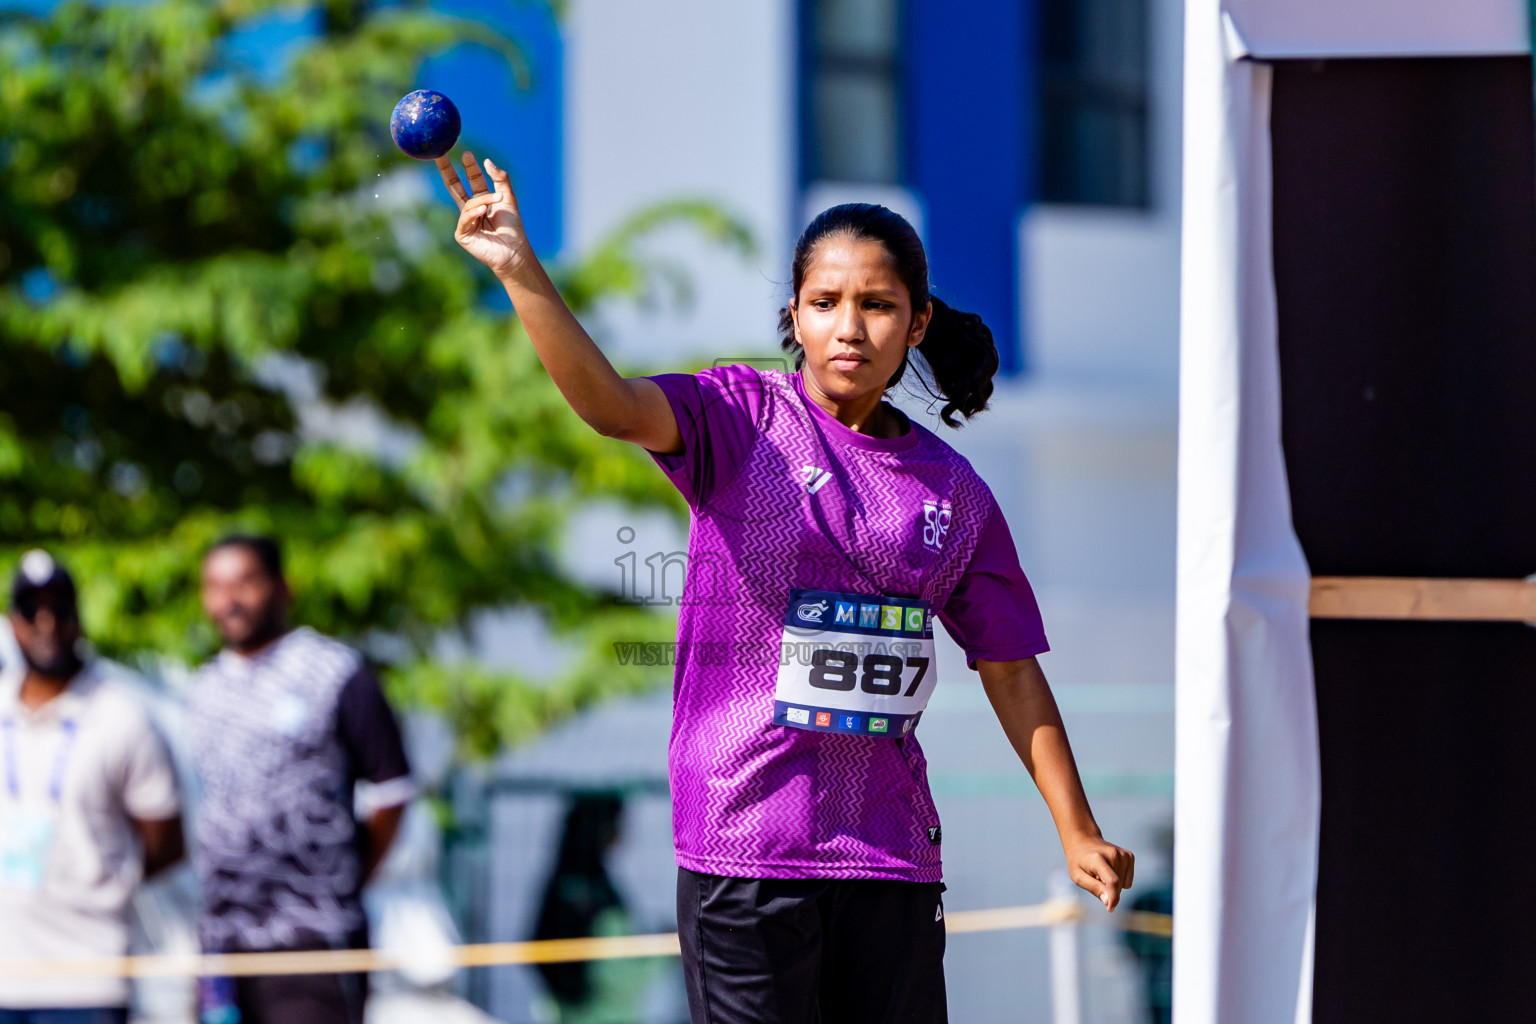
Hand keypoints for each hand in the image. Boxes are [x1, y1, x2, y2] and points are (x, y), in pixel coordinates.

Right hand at [438, 150, 533, 283]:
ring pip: (467, 202)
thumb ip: (500, 179)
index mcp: (482, 201)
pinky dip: (475, 212)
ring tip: (497, 200)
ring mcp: (465, 222)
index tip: (466, 153)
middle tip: (440, 154)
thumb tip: (487, 161)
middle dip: (447, 170)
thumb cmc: (513, 228)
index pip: (472, 180)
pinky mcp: (462, 234)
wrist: (515, 250)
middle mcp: (471, 210)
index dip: (469, 167)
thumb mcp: (508, 198)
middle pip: (454, 186)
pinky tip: (484, 211)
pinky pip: (465, 217)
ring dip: (484, 199)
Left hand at [1065, 833, 1134, 910]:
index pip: (1112, 881)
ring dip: (1113, 885)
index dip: (1113, 898)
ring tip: (1101, 872)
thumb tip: (1109, 902)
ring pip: (1124, 885)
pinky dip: (1120, 880)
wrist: (1084, 842)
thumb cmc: (1079, 862)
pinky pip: (1128, 881)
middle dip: (1107, 890)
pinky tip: (1110, 870)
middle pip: (1118, 886)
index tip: (1110, 909)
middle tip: (1095, 877)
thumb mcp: (1078, 877)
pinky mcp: (1129, 856)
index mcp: (1098, 859)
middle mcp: (1113, 854)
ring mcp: (1123, 854)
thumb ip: (1093, 888)